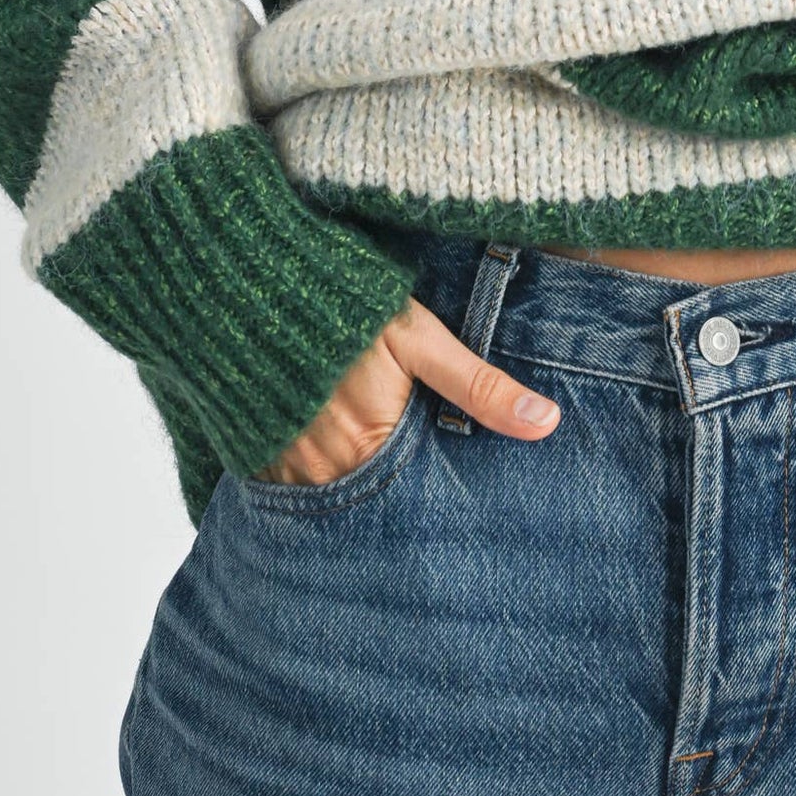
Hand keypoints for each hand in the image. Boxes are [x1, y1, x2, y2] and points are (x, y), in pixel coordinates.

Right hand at [252, 295, 561, 485]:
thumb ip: (479, 385)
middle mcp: (322, 471)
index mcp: (369, 447)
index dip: (431, 503)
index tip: (456, 514)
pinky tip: (328, 463)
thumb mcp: (419, 339)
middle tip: (417, 505)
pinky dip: (311, 480)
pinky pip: (287, 489)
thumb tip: (545, 424)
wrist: (250, 280)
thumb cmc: (345, 306)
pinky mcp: (254, 454)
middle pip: (369, 505)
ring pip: (330, 500)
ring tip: (374, 481)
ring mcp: (282, 468)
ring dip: (351, 491)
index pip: (411, 503)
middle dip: (391, 505)